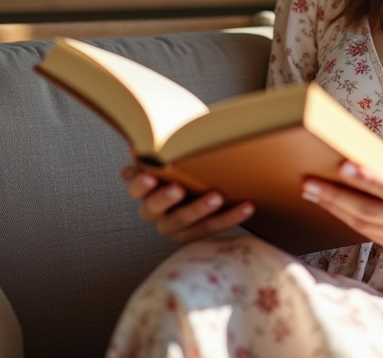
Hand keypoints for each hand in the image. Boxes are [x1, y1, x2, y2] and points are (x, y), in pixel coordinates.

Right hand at [120, 164, 253, 243]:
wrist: (200, 178)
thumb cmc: (180, 164)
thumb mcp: (167, 156)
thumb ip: (156, 152)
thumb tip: (139, 148)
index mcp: (143, 191)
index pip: (135, 189)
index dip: (141, 184)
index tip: (150, 176)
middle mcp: (154, 212)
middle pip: (154, 209)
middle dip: (165, 199)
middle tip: (178, 189)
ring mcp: (173, 227)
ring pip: (183, 222)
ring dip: (200, 209)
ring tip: (216, 196)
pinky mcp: (195, 235)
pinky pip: (212, 228)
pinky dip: (230, 217)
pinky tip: (246, 206)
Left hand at [302, 133, 382, 260]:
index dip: (367, 179)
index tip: (342, 166)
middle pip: (370, 211)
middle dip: (336, 197)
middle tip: (309, 184)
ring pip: (365, 226)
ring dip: (335, 209)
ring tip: (312, 193)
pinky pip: (369, 235)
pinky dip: (348, 220)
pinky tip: (332, 207)